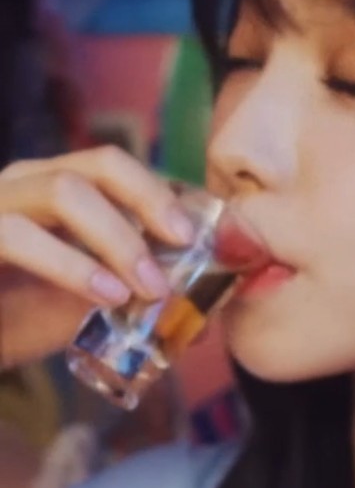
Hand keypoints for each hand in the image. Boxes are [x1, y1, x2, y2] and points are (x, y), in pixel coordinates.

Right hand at [0, 147, 195, 368]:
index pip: (120, 170)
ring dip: (119, 238)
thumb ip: (128, 300)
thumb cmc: (12, 323)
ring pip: (65, 190)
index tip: (201, 235)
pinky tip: (106, 294)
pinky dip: (71, 264)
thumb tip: (198, 319)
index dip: (165, 194)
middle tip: (185, 244)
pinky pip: (21, 236)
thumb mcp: (83, 309)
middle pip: (101, 164)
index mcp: (55, 189)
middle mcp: (26, 184)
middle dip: (152, 201)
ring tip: (151, 287)